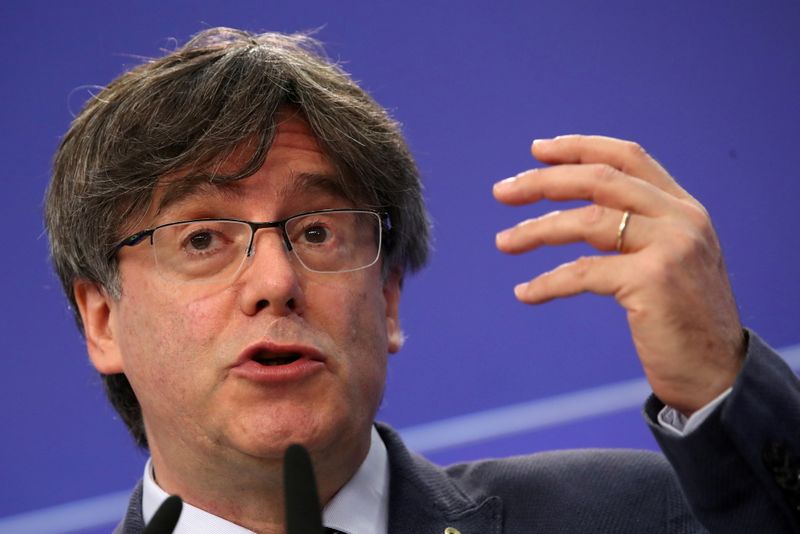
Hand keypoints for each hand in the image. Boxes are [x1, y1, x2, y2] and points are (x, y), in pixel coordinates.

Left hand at [493, 135, 744, 414]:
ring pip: (586, 221)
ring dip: (536, 231)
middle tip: (501, 191)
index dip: (579, 148)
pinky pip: (582, 273)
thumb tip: (577, 214)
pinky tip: (525, 293)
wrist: (718, 374)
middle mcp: (680, 218)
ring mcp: (670, 246)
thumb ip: (639, 229)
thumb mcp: (670, 260)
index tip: (537, 150)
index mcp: (682, 207)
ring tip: (502, 242)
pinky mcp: (653, 280)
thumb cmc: (683, 320)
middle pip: (599, 179)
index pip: (627, 157)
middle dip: (543, 181)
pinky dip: (547, 282)